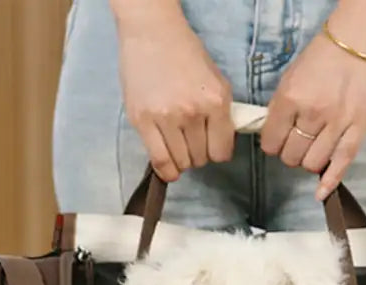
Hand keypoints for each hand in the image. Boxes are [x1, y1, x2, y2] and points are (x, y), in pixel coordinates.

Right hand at [113, 5, 234, 181]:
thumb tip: (222, 146)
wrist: (152, 33)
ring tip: (177, 144)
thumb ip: (222, 114)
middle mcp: (192, 112)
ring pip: (181, 163)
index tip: (210, 145)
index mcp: (216, 101)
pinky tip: (168, 167)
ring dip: (181, 160)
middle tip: (190, 139)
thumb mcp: (216, 81)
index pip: (221, 152)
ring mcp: (166, 118)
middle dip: (198, 153)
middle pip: (201, 159)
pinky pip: (160, 161)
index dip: (216, 151)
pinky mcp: (142, 121)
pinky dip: (166, 170)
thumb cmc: (185, 54)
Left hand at [261, 0, 365, 199]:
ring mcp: (338, 123)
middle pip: (291, 156)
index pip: (271, 141)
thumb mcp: (291, 77)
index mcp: (291, 97)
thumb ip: (281, 109)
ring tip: (313, 149)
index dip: (272, 144)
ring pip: (313, 163)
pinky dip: (329, 182)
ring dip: (309, 162)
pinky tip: (321, 193)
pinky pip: (341, 164)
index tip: (276, 141)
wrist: (362, 39)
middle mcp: (313, 113)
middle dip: (290, 153)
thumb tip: (272, 136)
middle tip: (296, 143)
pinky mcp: (359, 129)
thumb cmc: (325, 56)